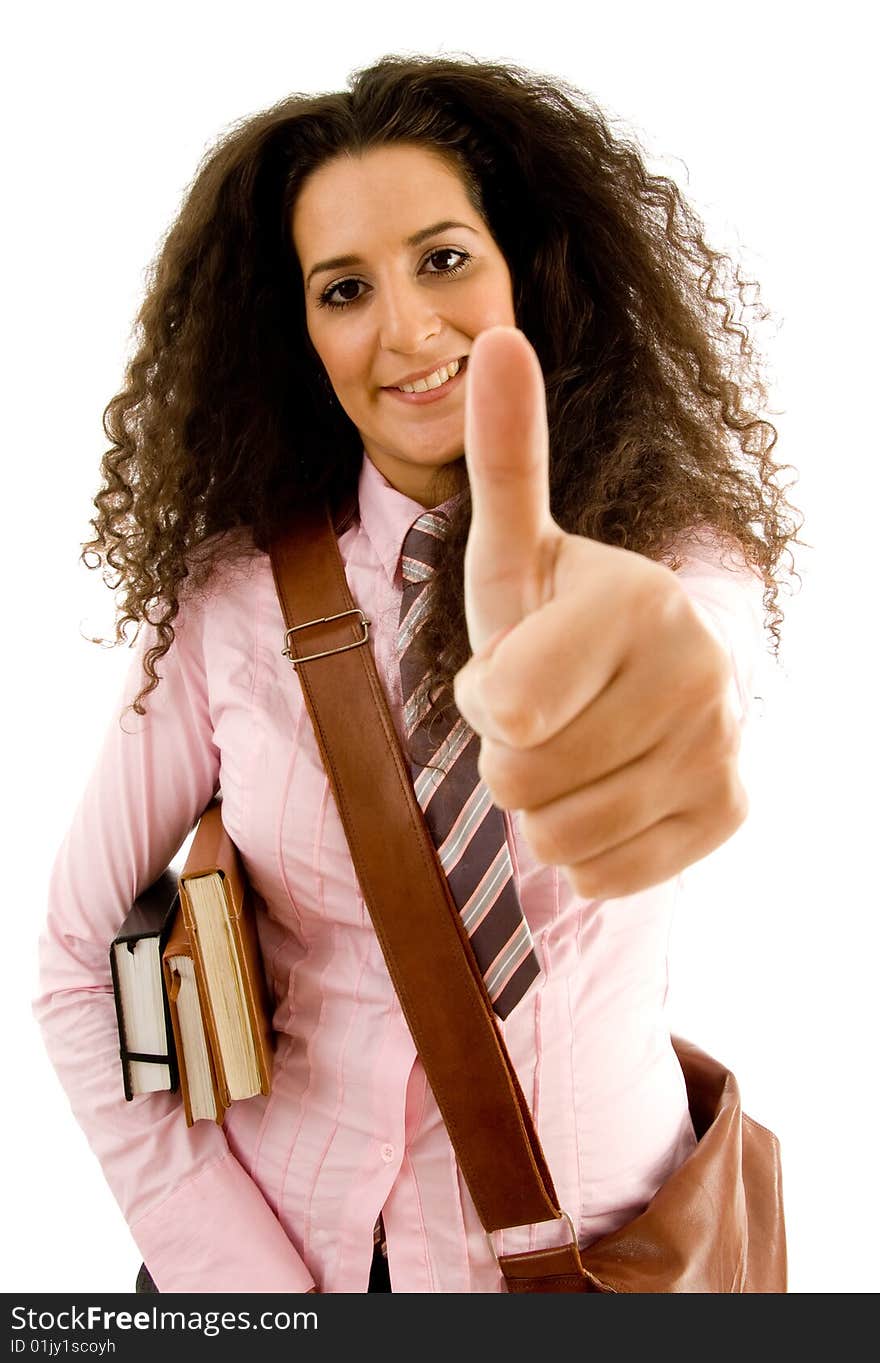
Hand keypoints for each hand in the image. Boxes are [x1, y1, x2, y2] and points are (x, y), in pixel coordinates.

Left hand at [452, 326, 747, 899]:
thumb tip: (493, 338)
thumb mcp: (514, 553)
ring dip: (542, 806)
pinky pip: (604, 877)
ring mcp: (722, 747)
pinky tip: (611, 791)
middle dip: (509, 757)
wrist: (646, 686)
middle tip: (546, 717)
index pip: (505, 713)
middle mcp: (699, 671)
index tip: (516, 670)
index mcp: (639, 601)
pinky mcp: (730, 812)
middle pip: (521, 782)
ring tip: (576, 750)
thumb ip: (502, 458)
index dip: (486, 703)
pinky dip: (587, 848)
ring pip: (558, 838)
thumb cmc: (558, 622)